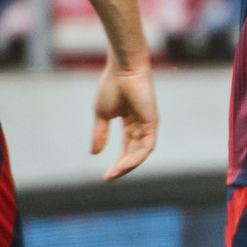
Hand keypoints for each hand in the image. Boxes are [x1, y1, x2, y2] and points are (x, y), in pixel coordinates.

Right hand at [91, 63, 157, 180]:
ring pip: (140, 153)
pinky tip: (123, 165)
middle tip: (109, 178)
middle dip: (122, 167)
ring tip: (114, 174)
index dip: (117, 162)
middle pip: (133, 152)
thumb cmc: (112, 85)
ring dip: (127, 165)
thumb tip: (94, 153)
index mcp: (131, 122)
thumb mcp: (102, 114)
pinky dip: (135, 157)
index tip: (106, 175)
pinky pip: (145, 146)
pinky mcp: (152, 122)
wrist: (122, 69)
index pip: (126, 147)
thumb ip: (100, 133)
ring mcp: (148, 124)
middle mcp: (141, 125)